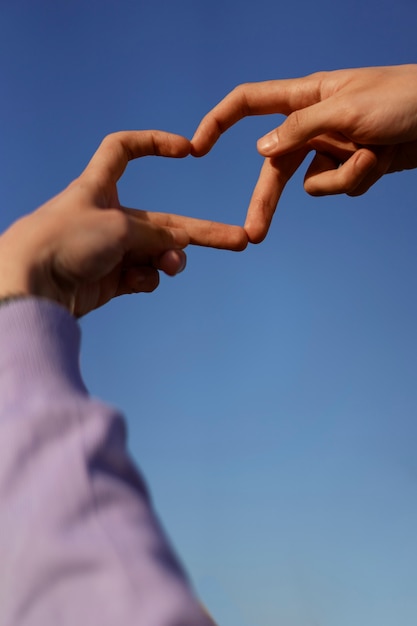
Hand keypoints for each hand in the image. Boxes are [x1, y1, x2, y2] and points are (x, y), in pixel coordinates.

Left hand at [0, 131, 247, 316]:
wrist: (30, 286)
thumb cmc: (65, 240)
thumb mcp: (119, 228)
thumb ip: (156, 234)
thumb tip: (181, 245)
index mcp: (99, 187)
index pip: (122, 150)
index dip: (153, 143)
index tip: (185, 149)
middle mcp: (105, 217)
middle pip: (162, 221)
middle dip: (201, 232)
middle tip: (240, 240)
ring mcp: (107, 251)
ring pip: (154, 253)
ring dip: (169, 259)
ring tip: (172, 266)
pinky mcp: (106, 281)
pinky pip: (140, 277)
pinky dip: (145, 279)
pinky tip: (139, 280)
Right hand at [192, 64, 416, 242]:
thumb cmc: (402, 98)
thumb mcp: (346, 109)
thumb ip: (299, 129)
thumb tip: (260, 151)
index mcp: (307, 96)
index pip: (249, 103)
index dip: (218, 121)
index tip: (195, 147)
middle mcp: (314, 123)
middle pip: (275, 166)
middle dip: (267, 201)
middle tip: (253, 235)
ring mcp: (333, 147)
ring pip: (314, 183)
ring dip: (342, 177)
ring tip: (372, 153)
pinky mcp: (353, 166)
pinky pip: (341, 187)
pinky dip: (358, 179)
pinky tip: (381, 158)